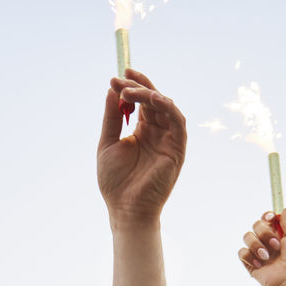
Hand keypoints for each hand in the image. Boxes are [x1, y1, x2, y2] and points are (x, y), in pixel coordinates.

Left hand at [97, 69, 185, 225]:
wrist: (126, 208)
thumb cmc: (115, 181)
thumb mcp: (108, 143)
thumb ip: (112, 118)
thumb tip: (113, 90)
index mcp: (142, 132)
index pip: (141, 102)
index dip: (131, 86)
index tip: (116, 76)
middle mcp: (157, 133)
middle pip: (153, 100)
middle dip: (138, 85)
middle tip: (121, 77)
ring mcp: (168, 139)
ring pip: (165, 106)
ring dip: (149, 94)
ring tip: (129, 90)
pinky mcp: (177, 148)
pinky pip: (177, 121)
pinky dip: (167, 106)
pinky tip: (152, 98)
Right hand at [238, 207, 285, 285]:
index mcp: (278, 233)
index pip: (266, 218)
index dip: (266, 216)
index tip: (270, 217)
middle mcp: (267, 241)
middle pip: (256, 225)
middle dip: (265, 233)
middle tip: (276, 245)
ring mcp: (258, 251)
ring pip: (247, 237)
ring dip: (257, 245)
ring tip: (267, 257)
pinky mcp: (250, 262)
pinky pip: (242, 252)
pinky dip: (250, 256)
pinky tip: (260, 264)